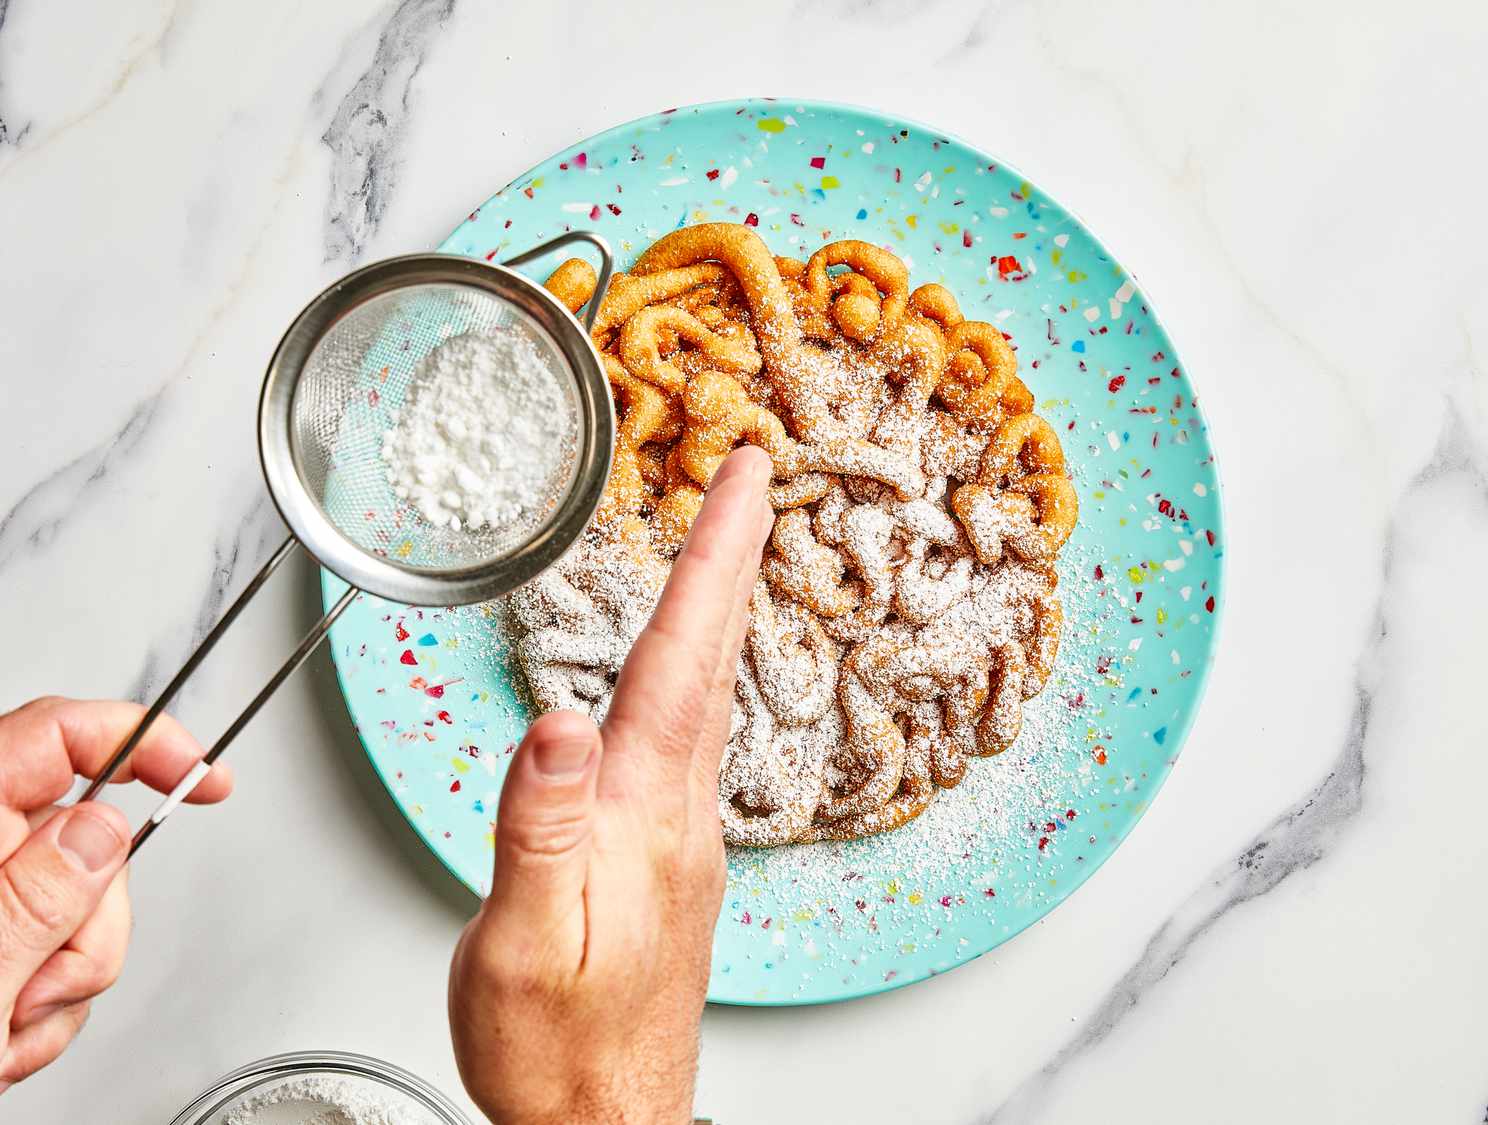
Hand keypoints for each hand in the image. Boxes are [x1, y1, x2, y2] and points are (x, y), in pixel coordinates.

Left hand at [0, 697, 230, 1090]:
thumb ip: (39, 896)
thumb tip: (101, 830)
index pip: (58, 736)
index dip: (143, 742)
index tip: (200, 777)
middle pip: (84, 842)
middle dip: (89, 927)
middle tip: (41, 988)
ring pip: (81, 909)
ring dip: (61, 983)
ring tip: (2, 1030)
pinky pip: (56, 956)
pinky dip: (42, 1006)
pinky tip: (0, 1036)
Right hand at [449, 446, 773, 1123]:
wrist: (607, 1124)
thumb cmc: (561, 1048)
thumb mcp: (525, 939)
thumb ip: (542, 826)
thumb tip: (558, 723)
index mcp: (646, 810)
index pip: (685, 655)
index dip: (715, 557)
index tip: (741, 477)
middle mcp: (681, 810)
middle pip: (714, 657)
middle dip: (733, 554)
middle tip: (750, 476)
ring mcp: (685, 833)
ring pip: (711, 693)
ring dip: (721, 607)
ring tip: (728, 546)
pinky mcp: (672, 857)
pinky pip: (694, 733)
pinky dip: (698, 670)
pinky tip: (687, 670)